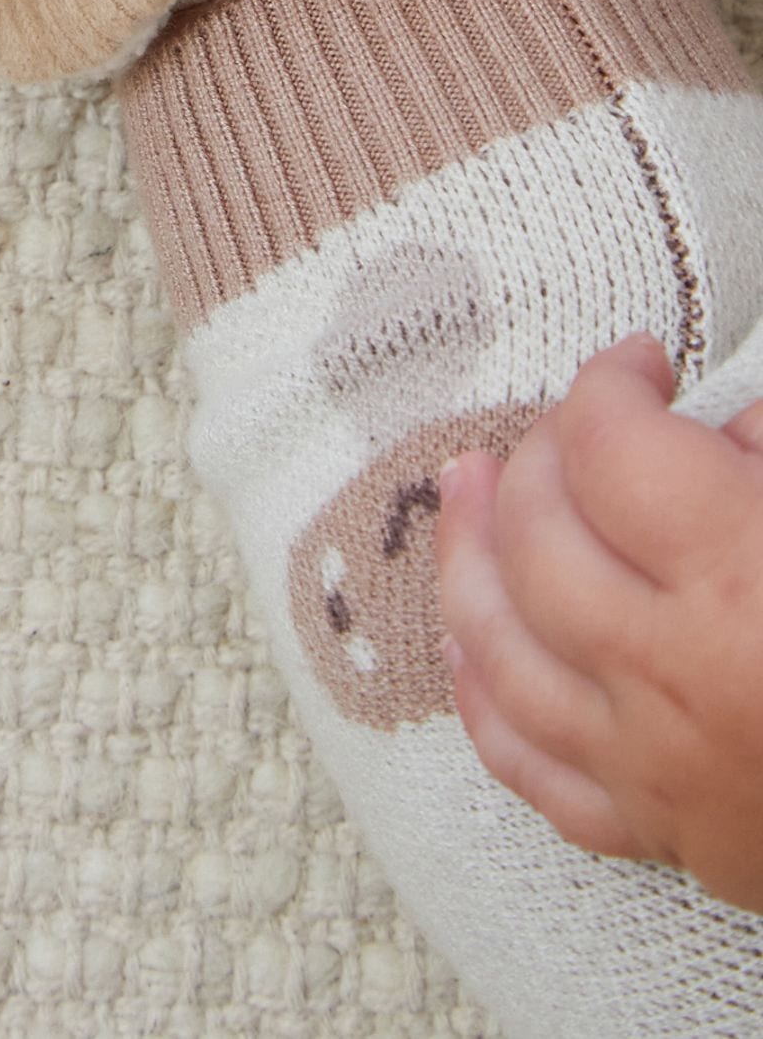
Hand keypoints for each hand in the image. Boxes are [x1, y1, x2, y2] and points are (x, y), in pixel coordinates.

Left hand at [435, 333, 762, 910]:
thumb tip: (723, 429)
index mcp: (740, 577)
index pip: (611, 444)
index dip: (615, 380)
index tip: (645, 364)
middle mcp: (675, 671)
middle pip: (539, 534)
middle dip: (540, 454)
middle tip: (575, 425)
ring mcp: (653, 761)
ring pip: (502, 644)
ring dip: (470, 553)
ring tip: (463, 484)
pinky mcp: (659, 833)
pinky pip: (530, 766)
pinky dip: (484, 698)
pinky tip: (467, 644)